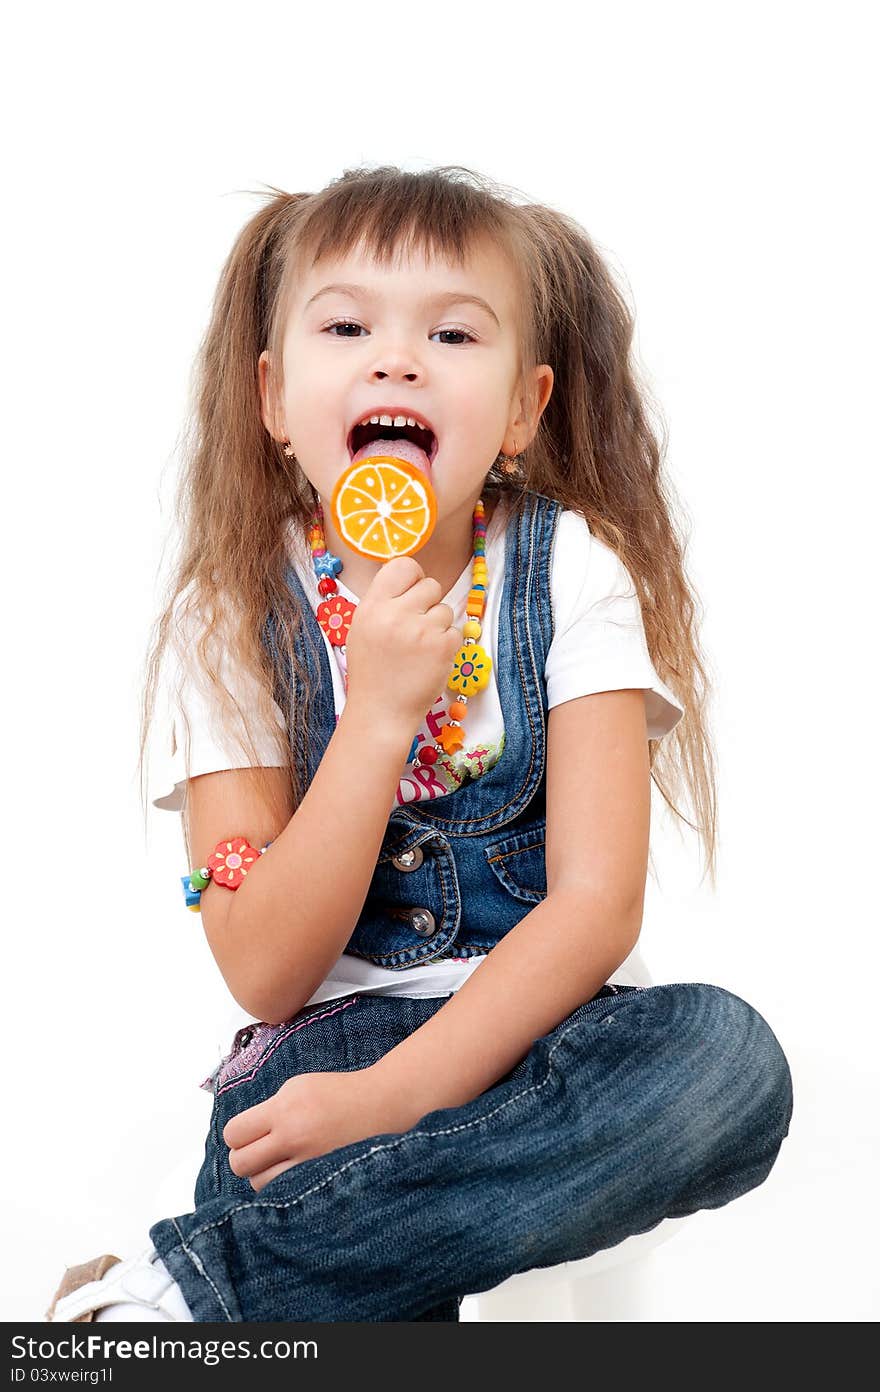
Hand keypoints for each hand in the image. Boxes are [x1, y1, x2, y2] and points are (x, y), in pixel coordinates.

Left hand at [222, 1066, 417, 1192]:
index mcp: (285, 1107)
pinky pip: (284, 1192)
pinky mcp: (321, 1177)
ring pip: (259, 1184)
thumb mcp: (298, 1088)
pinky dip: (283, 1186)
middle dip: (245, 1158)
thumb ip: (268, 1111)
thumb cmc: (338, 1093)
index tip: (248, 1135)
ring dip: (264, 1175)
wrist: (382, 1104)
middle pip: (240, 1164)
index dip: (237, 1136)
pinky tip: (294, 1173)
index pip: (234, 1133)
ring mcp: (308, 1160)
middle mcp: (294, 1134)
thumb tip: (240, 1138)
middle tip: (261, 1151)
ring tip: (280, 1163)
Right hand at [344, 556, 461, 727]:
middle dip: (428, 603)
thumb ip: (384, 602)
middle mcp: (396, 614)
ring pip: (445, 609)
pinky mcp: (443, 647)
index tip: (412, 593)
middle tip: (416, 627)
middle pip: (430, 584)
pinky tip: (428, 661)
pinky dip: (446, 646)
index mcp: (372, 606)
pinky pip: (455, 631)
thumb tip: (410, 580)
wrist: (381, 712)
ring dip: (438, 626)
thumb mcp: (363, 629)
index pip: (403, 565)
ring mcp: (422, 630)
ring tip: (419, 649)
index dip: (412, 577)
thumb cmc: (372, 671)